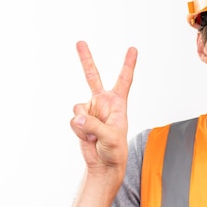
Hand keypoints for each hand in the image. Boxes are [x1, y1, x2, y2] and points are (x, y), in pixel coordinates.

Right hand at [70, 41, 136, 174]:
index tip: (133, 49)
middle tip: (79, 42)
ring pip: (78, 108)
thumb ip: (93, 126)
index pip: (124, 80)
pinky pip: (73, 120)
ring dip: (84, 124)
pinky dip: (78, 131)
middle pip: (92, 76)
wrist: (103, 164)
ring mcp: (90, 110)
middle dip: (85, 59)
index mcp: (118, 103)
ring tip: (95, 136)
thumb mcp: (110, 138)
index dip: (128, 64)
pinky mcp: (80, 120)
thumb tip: (76, 117)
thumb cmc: (115, 151)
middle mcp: (103, 103)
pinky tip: (88, 138)